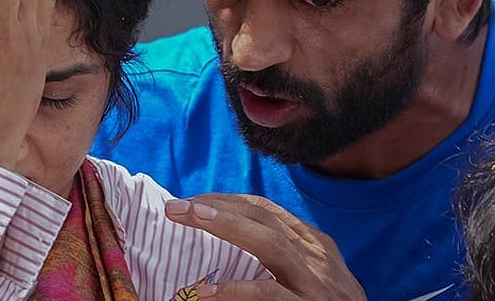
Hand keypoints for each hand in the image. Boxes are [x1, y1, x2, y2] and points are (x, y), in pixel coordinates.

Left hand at [165, 194, 365, 299]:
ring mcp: (316, 283)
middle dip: (217, 207)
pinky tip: (207, 292)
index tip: (192, 203)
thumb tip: (226, 244)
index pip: (266, 211)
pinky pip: (270, 293)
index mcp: (315, 245)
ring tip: (190, 218)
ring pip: (269, 243)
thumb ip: (277, 259)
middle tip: (176, 206)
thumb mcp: (309, 277)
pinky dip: (236, 290)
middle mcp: (317, 258)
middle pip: (263, 218)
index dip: (227, 202)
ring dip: (225, 226)